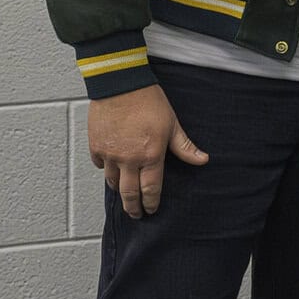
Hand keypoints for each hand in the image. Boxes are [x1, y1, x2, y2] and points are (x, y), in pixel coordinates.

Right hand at [88, 84, 208, 217]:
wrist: (121, 84)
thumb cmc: (148, 101)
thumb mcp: (172, 124)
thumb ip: (184, 146)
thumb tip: (202, 160)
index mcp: (150, 155)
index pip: (151, 189)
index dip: (151, 202)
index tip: (151, 209)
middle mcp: (128, 160)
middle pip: (129, 193)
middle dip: (133, 207)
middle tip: (136, 214)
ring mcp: (109, 155)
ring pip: (112, 182)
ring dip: (119, 191)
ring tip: (124, 195)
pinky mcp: (96, 146)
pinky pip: (100, 165)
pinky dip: (106, 170)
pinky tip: (111, 169)